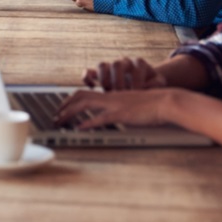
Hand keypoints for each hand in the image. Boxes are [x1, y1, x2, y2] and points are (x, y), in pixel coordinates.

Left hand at [54, 88, 175, 129]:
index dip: (70, 100)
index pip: (84, 93)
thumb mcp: (131, 105)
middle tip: (55, 116)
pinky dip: (87, 123)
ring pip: (84, 104)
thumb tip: (108, 117)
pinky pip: (100, 118)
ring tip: (59, 121)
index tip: (61, 108)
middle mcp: (109, 97)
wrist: (167, 101)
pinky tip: (79, 129)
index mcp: (111, 95)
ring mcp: (114, 104)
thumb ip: (118, 109)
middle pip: (79, 96)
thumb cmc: (152, 105)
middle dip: (63, 105)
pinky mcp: (121, 114)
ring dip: (69, 113)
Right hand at [82, 56, 166, 90]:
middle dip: (118, 81)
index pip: (136, 66)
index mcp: (138, 62)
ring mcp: (110, 66)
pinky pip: (88, 72)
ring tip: (107, 92)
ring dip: (103, 80)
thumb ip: (157, 84)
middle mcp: (123, 61)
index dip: (136, 80)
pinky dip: (88, 79)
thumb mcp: (158, 83)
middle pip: (116, 64)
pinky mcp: (99, 74)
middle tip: (120, 95)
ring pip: (101, 65)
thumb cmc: (151, 84)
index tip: (138, 93)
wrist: (143, 81)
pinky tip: (93, 88)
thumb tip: (148, 87)